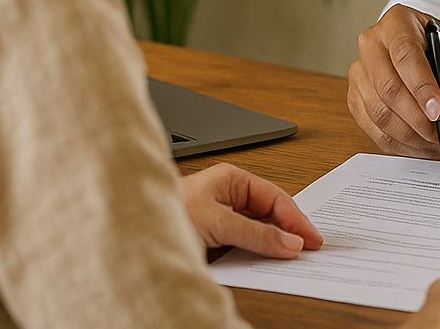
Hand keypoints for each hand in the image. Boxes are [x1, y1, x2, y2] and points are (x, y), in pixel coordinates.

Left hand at [178, 163, 321, 257]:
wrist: (129, 234)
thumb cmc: (165, 213)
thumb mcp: (217, 222)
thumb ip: (256, 233)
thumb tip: (290, 242)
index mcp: (232, 179)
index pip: (274, 197)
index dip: (296, 218)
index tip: (311, 238)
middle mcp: (228, 195)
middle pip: (269, 213)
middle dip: (288, 230)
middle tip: (308, 249)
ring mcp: (221, 216)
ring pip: (258, 229)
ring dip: (273, 243)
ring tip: (290, 257)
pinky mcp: (214, 237)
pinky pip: (244, 243)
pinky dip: (257, 252)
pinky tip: (265, 261)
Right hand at [347, 5, 439, 156]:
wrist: (429, 55)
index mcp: (397, 22)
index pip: (405, 55)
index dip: (421, 87)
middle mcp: (371, 44)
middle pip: (388, 88)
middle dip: (419, 119)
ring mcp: (359, 72)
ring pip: (379, 113)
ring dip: (411, 136)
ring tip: (439, 141)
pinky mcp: (355, 99)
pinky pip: (373, 130)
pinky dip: (400, 144)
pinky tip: (422, 146)